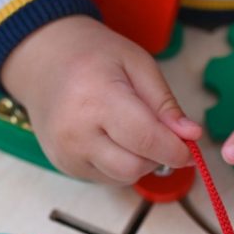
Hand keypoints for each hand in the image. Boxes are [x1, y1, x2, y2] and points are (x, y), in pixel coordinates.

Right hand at [1, 16, 201, 184]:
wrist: (43, 59)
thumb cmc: (92, 56)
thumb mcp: (137, 63)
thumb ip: (164, 102)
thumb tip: (190, 136)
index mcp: (96, 99)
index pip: (146, 139)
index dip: (176, 150)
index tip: (191, 148)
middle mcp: (76, 132)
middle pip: (135, 167)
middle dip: (158, 157)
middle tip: (161, 135)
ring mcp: (66, 153)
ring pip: (122, 177)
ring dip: (139, 162)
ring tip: (131, 131)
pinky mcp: (64, 165)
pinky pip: (106, 178)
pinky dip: (120, 164)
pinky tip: (111, 138)